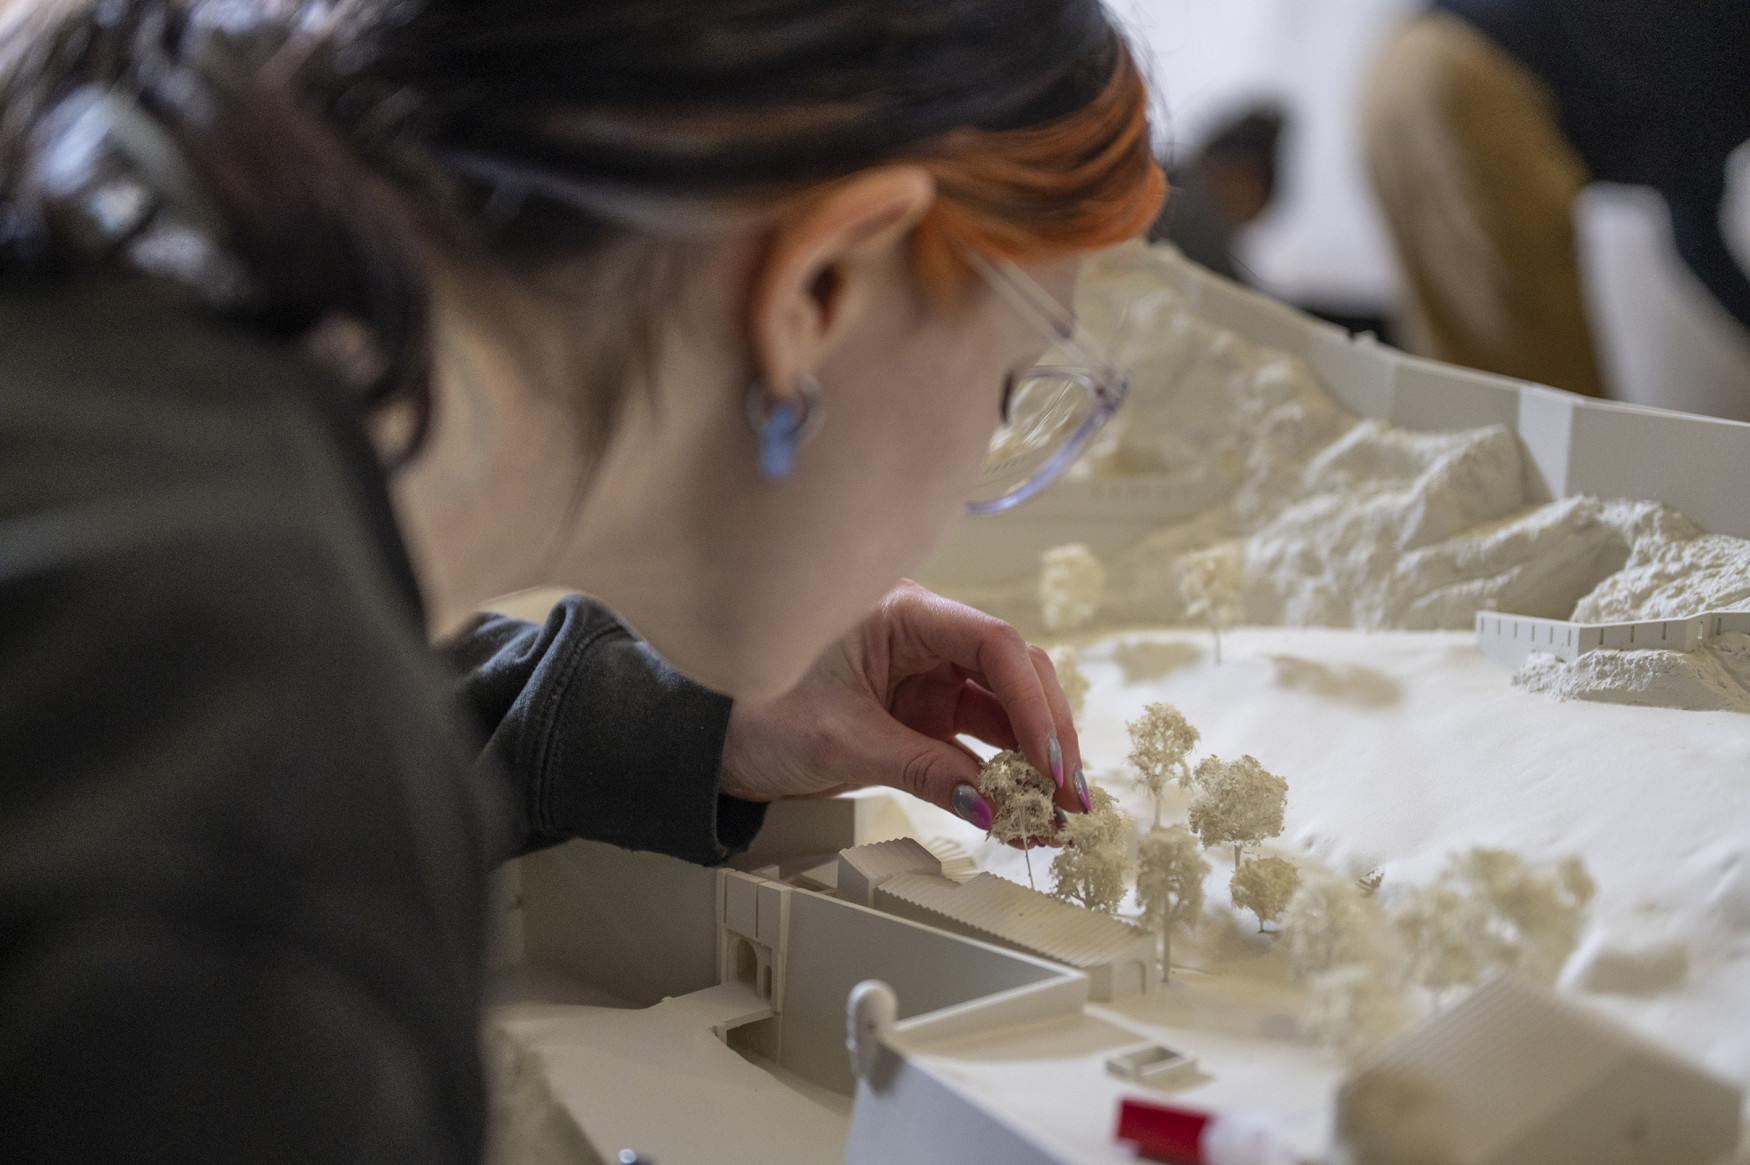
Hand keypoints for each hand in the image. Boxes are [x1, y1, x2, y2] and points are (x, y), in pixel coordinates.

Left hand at [718, 581, 1089, 834]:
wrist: (704, 739)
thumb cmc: (748, 710)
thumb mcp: (839, 742)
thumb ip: (920, 769)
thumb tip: (987, 804)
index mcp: (900, 611)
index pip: (992, 643)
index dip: (1031, 701)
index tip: (1048, 759)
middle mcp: (920, 636)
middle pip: (1011, 673)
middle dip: (1047, 734)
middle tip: (1070, 793)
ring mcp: (922, 677)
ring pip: (1001, 710)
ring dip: (1033, 762)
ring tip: (1057, 813)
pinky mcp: (918, 714)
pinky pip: (974, 742)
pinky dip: (1000, 776)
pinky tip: (1022, 810)